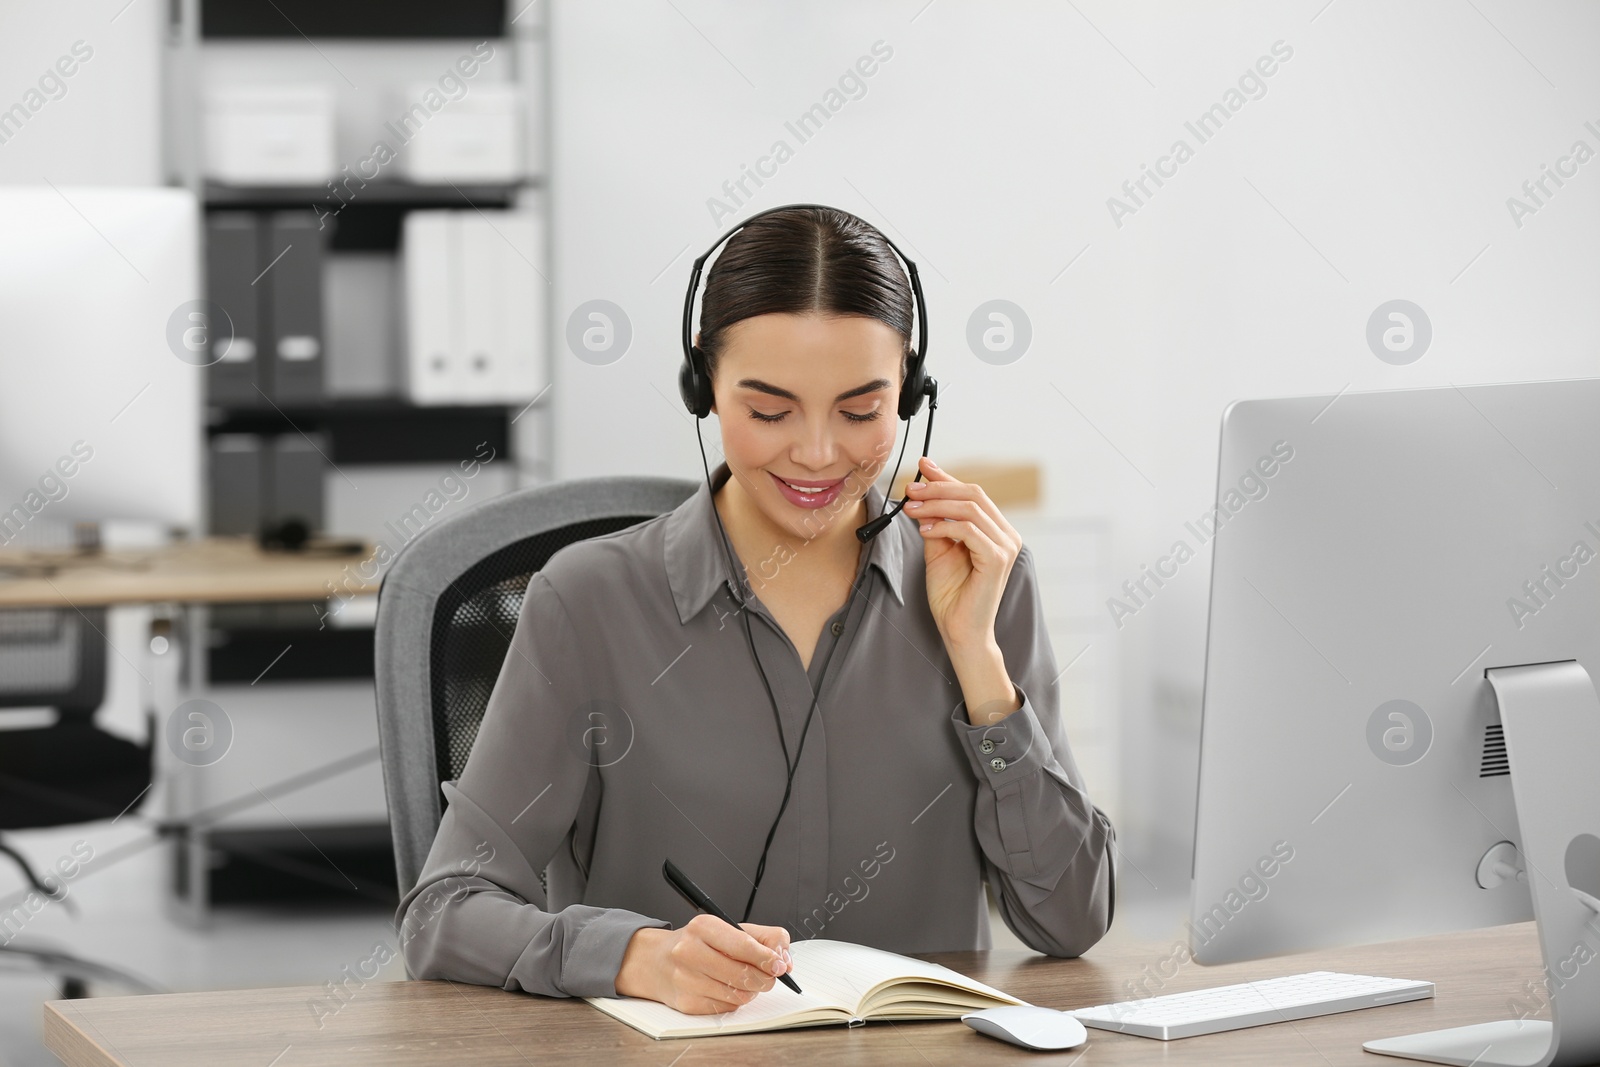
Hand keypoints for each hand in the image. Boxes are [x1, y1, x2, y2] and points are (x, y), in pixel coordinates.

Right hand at [614, 914, 792, 1014]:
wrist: (657, 961)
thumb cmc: (699, 944)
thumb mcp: (728, 929)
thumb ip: (763, 938)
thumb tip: (784, 960)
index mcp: (703, 927)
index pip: (744, 945)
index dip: (768, 958)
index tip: (780, 965)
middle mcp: (690, 952)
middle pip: (744, 974)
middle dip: (765, 978)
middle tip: (770, 976)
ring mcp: (686, 979)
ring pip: (738, 995)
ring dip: (751, 991)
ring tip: (747, 981)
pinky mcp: (687, 1003)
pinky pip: (726, 1008)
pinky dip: (734, 1001)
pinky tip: (727, 989)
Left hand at [904, 456, 1021, 650]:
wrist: (960, 630)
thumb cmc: (951, 595)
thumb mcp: (939, 550)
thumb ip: (937, 523)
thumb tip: (922, 496)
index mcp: (997, 531)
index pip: (973, 494)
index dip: (947, 478)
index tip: (923, 466)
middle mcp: (1007, 535)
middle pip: (973, 494)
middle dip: (938, 488)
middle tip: (910, 489)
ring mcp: (1005, 546)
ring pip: (970, 508)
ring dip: (935, 504)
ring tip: (910, 508)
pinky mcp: (997, 559)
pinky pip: (968, 530)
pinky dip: (943, 525)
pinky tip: (924, 528)